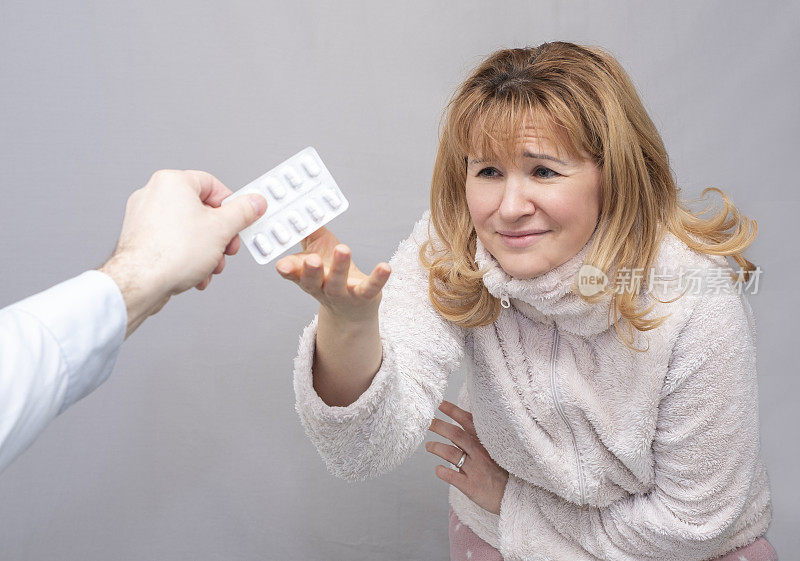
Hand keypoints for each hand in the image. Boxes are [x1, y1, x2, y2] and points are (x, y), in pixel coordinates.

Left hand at [99, 169, 267, 337]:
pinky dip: (188, 257)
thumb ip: (243, 212)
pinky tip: (195, 273)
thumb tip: (254, 202)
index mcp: (172, 182)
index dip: (232, 205)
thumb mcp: (222, 229)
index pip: (213, 185)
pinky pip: (173, 242)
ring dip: (206, 250)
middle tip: (227, 248)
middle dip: (219, 235)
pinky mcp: (141, 239)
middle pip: (201, 210)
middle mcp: (154, 194)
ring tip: (210, 266)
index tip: (242, 219)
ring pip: (189, 230)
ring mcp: (144, 217)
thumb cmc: (171, 253)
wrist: (140, 283)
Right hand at [274, 226, 390, 323]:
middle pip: (313, 281)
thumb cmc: (330, 273)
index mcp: (305, 277)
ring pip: (338, 283)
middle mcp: (321, 287)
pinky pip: (370, 288)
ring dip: (340, 267)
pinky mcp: (363, 296)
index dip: (287, 269)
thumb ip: (308, 233)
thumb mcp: (315, 252)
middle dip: (311, 270)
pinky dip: (377, 278)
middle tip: (312, 259)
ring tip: (343, 249)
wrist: (351, 310)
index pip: (292, 273)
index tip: (282, 265)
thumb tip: (302, 208)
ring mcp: (342, 294)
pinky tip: (385, 267)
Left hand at [426, 400, 508, 514]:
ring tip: (428, 446)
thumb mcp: (497, 453)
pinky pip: (453, 477)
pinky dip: (443, 471)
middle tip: (428, 423)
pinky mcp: (472, 487)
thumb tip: (463, 427)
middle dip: (440, 426)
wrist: (518, 498)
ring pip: (452, 454)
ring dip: (437, 447)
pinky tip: (437, 469)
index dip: (454, 411)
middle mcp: (480, 454)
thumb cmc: (504, 474)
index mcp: (486, 443)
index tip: (440, 404)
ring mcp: (476, 470)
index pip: (468, 422)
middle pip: (456, 435)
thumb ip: (481, 441)